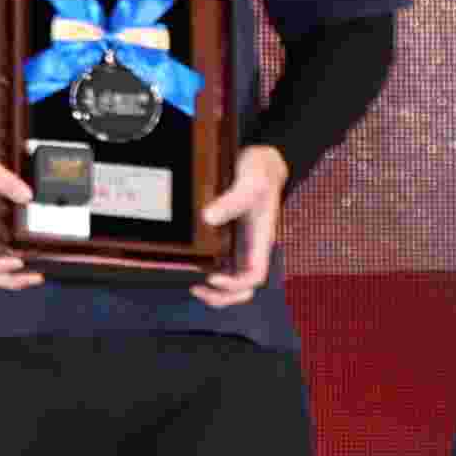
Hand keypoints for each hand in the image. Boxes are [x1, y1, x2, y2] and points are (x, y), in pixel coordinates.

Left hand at [193, 144, 286, 306]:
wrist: (262, 158)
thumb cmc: (261, 170)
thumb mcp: (250, 180)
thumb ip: (233, 199)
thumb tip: (208, 218)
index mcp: (261, 240)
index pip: (255, 276)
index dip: (235, 284)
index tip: (213, 278)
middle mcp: (252, 246)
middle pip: (244, 286)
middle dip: (223, 296)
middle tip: (197, 290)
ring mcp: (241, 243)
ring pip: (233, 278)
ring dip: (216, 289)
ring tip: (193, 286)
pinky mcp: (230, 235)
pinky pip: (222, 261)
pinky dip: (209, 269)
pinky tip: (193, 264)